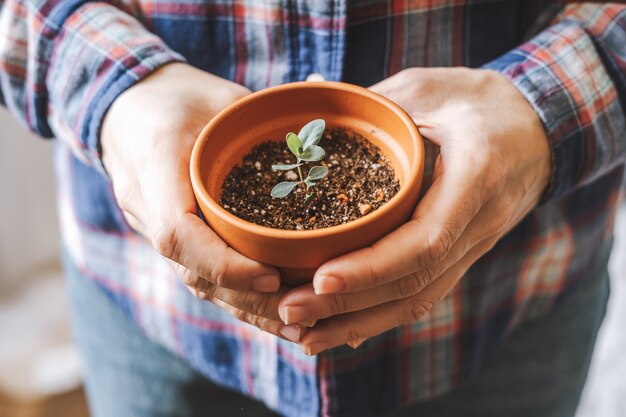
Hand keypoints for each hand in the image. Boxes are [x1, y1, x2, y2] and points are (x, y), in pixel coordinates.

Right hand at [101, 63, 303, 342]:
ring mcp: (155, 229)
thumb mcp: (218, 96)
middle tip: (300, 312)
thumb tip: (323, 120)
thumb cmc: (177, 98)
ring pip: (198, 283)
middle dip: (247, 298)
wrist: (128, 108)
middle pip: (193, 273)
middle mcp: (149, 210)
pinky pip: (200, 276)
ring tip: (297, 326)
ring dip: (246, 309)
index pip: (178, 235)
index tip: (271, 276)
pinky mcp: (172, 238)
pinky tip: (274, 314)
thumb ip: (262, 118)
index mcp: (155, 169)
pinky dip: (237, 297)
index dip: (223, 264)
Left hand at [278, 67, 551, 354]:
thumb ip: (374, 107)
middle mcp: (477, 224)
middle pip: (413, 282)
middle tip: (289, 311)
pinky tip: (340, 331)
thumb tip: (309, 114)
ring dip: (358, 322)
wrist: (536, 128)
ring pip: (416, 299)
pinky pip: (421, 294)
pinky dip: (379, 316)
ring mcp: (472, 247)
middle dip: (349, 303)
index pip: (425, 240)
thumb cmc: (479, 102)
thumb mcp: (428, 88)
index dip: (373, 266)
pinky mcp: (460, 256)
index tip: (322, 278)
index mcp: (475, 177)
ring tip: (303, 333)